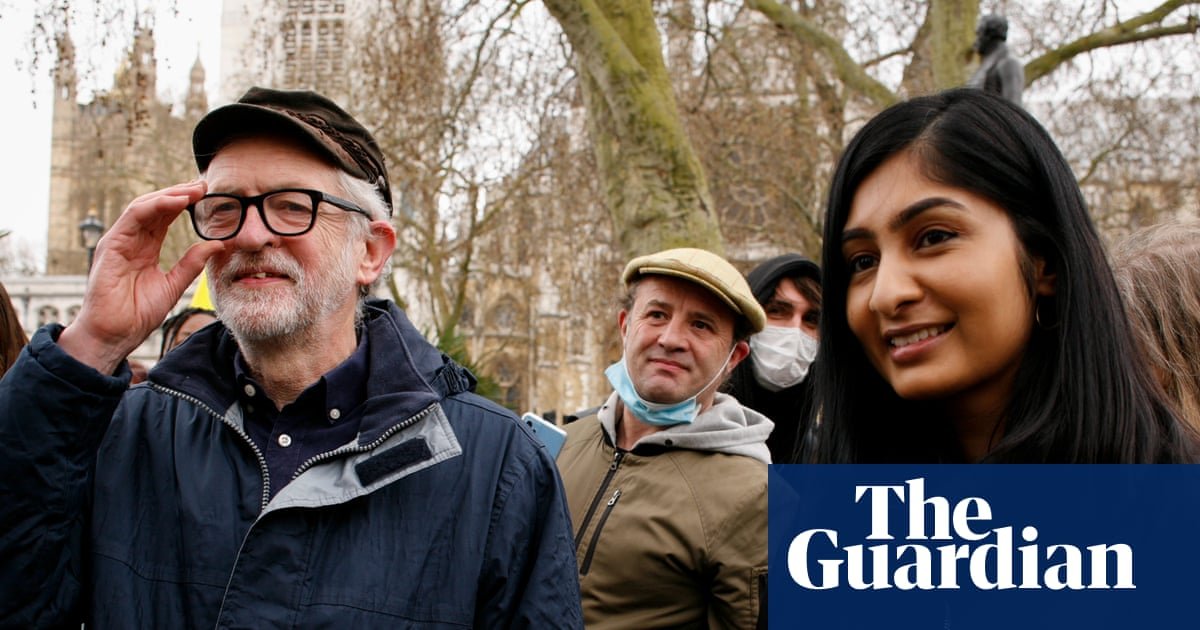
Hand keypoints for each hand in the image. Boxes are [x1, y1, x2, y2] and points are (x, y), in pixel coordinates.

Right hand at [58, 181, 224, 373]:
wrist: (114, 335)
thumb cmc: (136, 314)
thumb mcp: (173, 285)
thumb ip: (191, 263)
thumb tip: (217, 245)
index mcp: (145, 248)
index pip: (165, 218)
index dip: (184, 204)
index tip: (207, 195)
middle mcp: (131, 241)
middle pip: (155, 207)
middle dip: (179, 193)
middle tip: (204, 185)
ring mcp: (119, 241)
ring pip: (144, 206)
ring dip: (170, 195)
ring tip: (193, 190)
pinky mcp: (111, 245)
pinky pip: (133, 217)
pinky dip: (155, 206)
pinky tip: (176, 201)